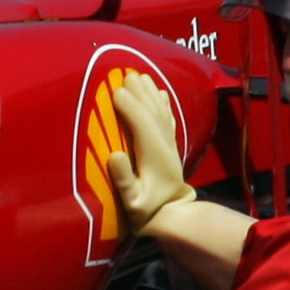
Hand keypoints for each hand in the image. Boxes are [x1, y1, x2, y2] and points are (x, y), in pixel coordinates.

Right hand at [102, 69, 194, 238]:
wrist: (173, 215)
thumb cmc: (147, 211)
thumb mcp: (131, 202)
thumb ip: (124, 179)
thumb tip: (115, 154)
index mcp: (153, 156)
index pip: (142, 125)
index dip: (130, 107)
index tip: (115, 91)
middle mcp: (164, 145)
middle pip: (152, 112)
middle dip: (139, 92)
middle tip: (125, 74)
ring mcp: (169, 144)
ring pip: (161, 112)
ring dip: (150, 93)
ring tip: (139, 76)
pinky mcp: (170, 145)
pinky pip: (167, 118)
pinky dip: (162, 102)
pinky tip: (159, 91)